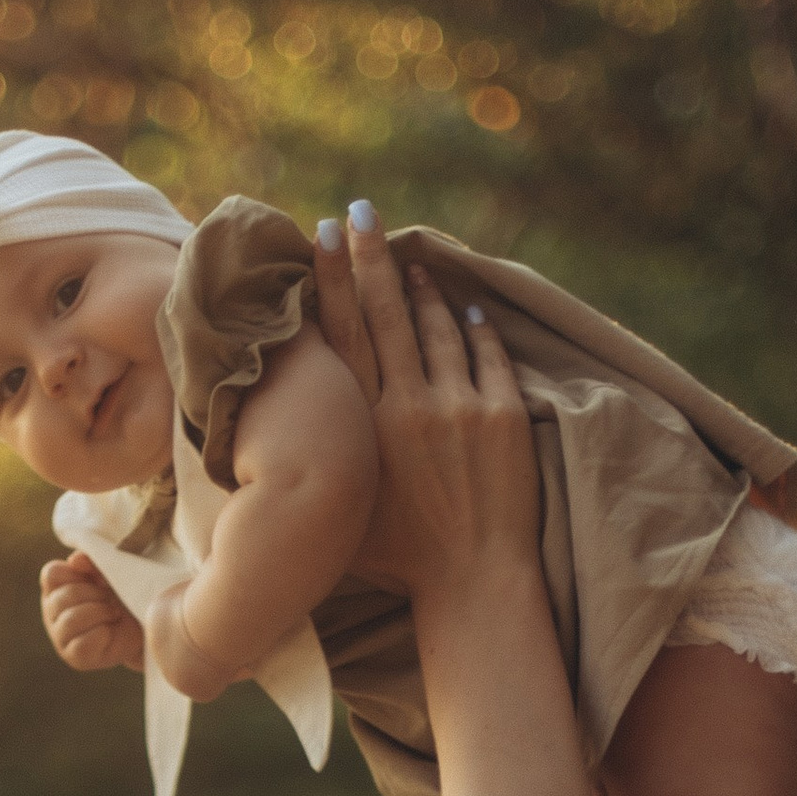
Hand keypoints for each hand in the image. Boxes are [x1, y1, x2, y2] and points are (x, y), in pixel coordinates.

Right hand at [40, 553, 143, 673]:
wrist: (144, 624)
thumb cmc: (122, 596)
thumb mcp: (108, 573)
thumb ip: (92, 563)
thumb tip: (75, 561)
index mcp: (56, 588)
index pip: (51, 574)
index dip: (75, 574)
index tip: (94, 579)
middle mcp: (52, 612)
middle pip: (62, 598)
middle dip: (94, 595)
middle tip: (110, 599)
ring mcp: (60, 636)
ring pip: (70, 620)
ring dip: (99, 612)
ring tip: (113, 613)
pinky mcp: (74, 657)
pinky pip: (83, 643)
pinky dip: (102, 633)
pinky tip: (109, 631)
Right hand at [312, 207, 539, 600]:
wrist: (472, 584)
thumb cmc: (398, 560)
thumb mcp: (343, 507)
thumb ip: (326, 456)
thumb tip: (292, 427)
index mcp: (364, 425)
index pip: (343, 334)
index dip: (332, 279)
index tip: (322, 234)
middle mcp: (407, 405)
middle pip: (384, 313)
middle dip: (370, 256)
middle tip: (358, 211)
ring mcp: (459, 407)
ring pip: (436, 328)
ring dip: (421, 290)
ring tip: (410, 262)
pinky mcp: (503, 417)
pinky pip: (488, 356)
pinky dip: (476, 327)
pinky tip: (468, 308)